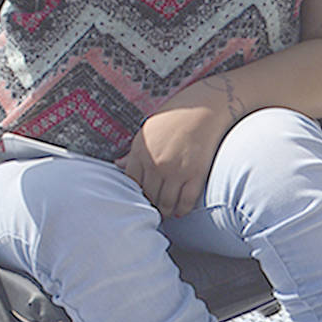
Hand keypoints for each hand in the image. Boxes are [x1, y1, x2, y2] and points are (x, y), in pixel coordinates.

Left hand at [117, 77, 239, 217]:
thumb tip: (116, 164)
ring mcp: (176, 170)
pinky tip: (180, 211)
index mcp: (141, 151)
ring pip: (166, 202)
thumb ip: (133, 151)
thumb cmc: (175, 116)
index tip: (140, 197)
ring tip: (166, 213)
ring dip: (166, 211)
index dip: (135, 193)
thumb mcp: (148, 129)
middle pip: (148, 195)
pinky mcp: (195, 174)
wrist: (205, 108)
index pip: (132, 182)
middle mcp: (156, 163)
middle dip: (151, 205)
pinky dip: (182, 209)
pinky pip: (186, 201)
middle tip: (154, 210)